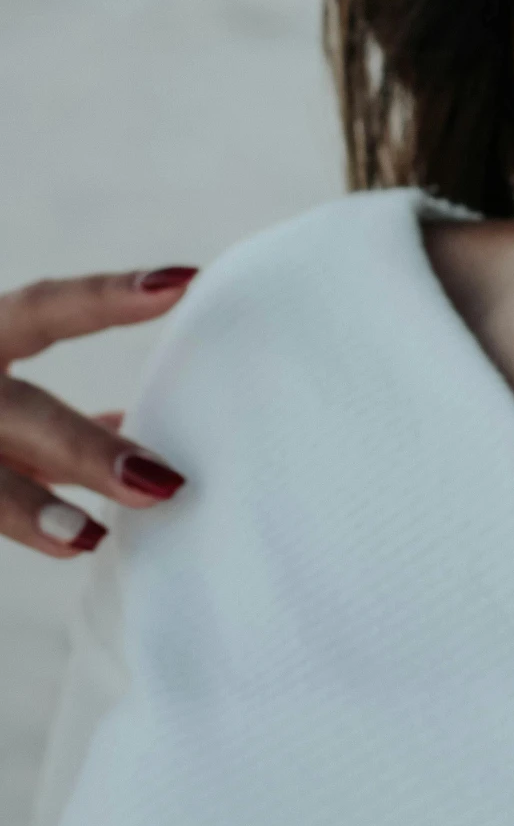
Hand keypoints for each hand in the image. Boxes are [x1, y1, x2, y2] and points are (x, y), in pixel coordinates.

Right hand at [0, 267, 196, 558]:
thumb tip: (131, 426)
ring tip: (90, 538)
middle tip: (163, 482)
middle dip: (85, 450)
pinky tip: (67, 543)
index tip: (183, 281)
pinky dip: (18, 517)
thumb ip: (48, 416)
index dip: (109, 295)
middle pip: (20, 411)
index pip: (45, 306)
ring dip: (32, 509)